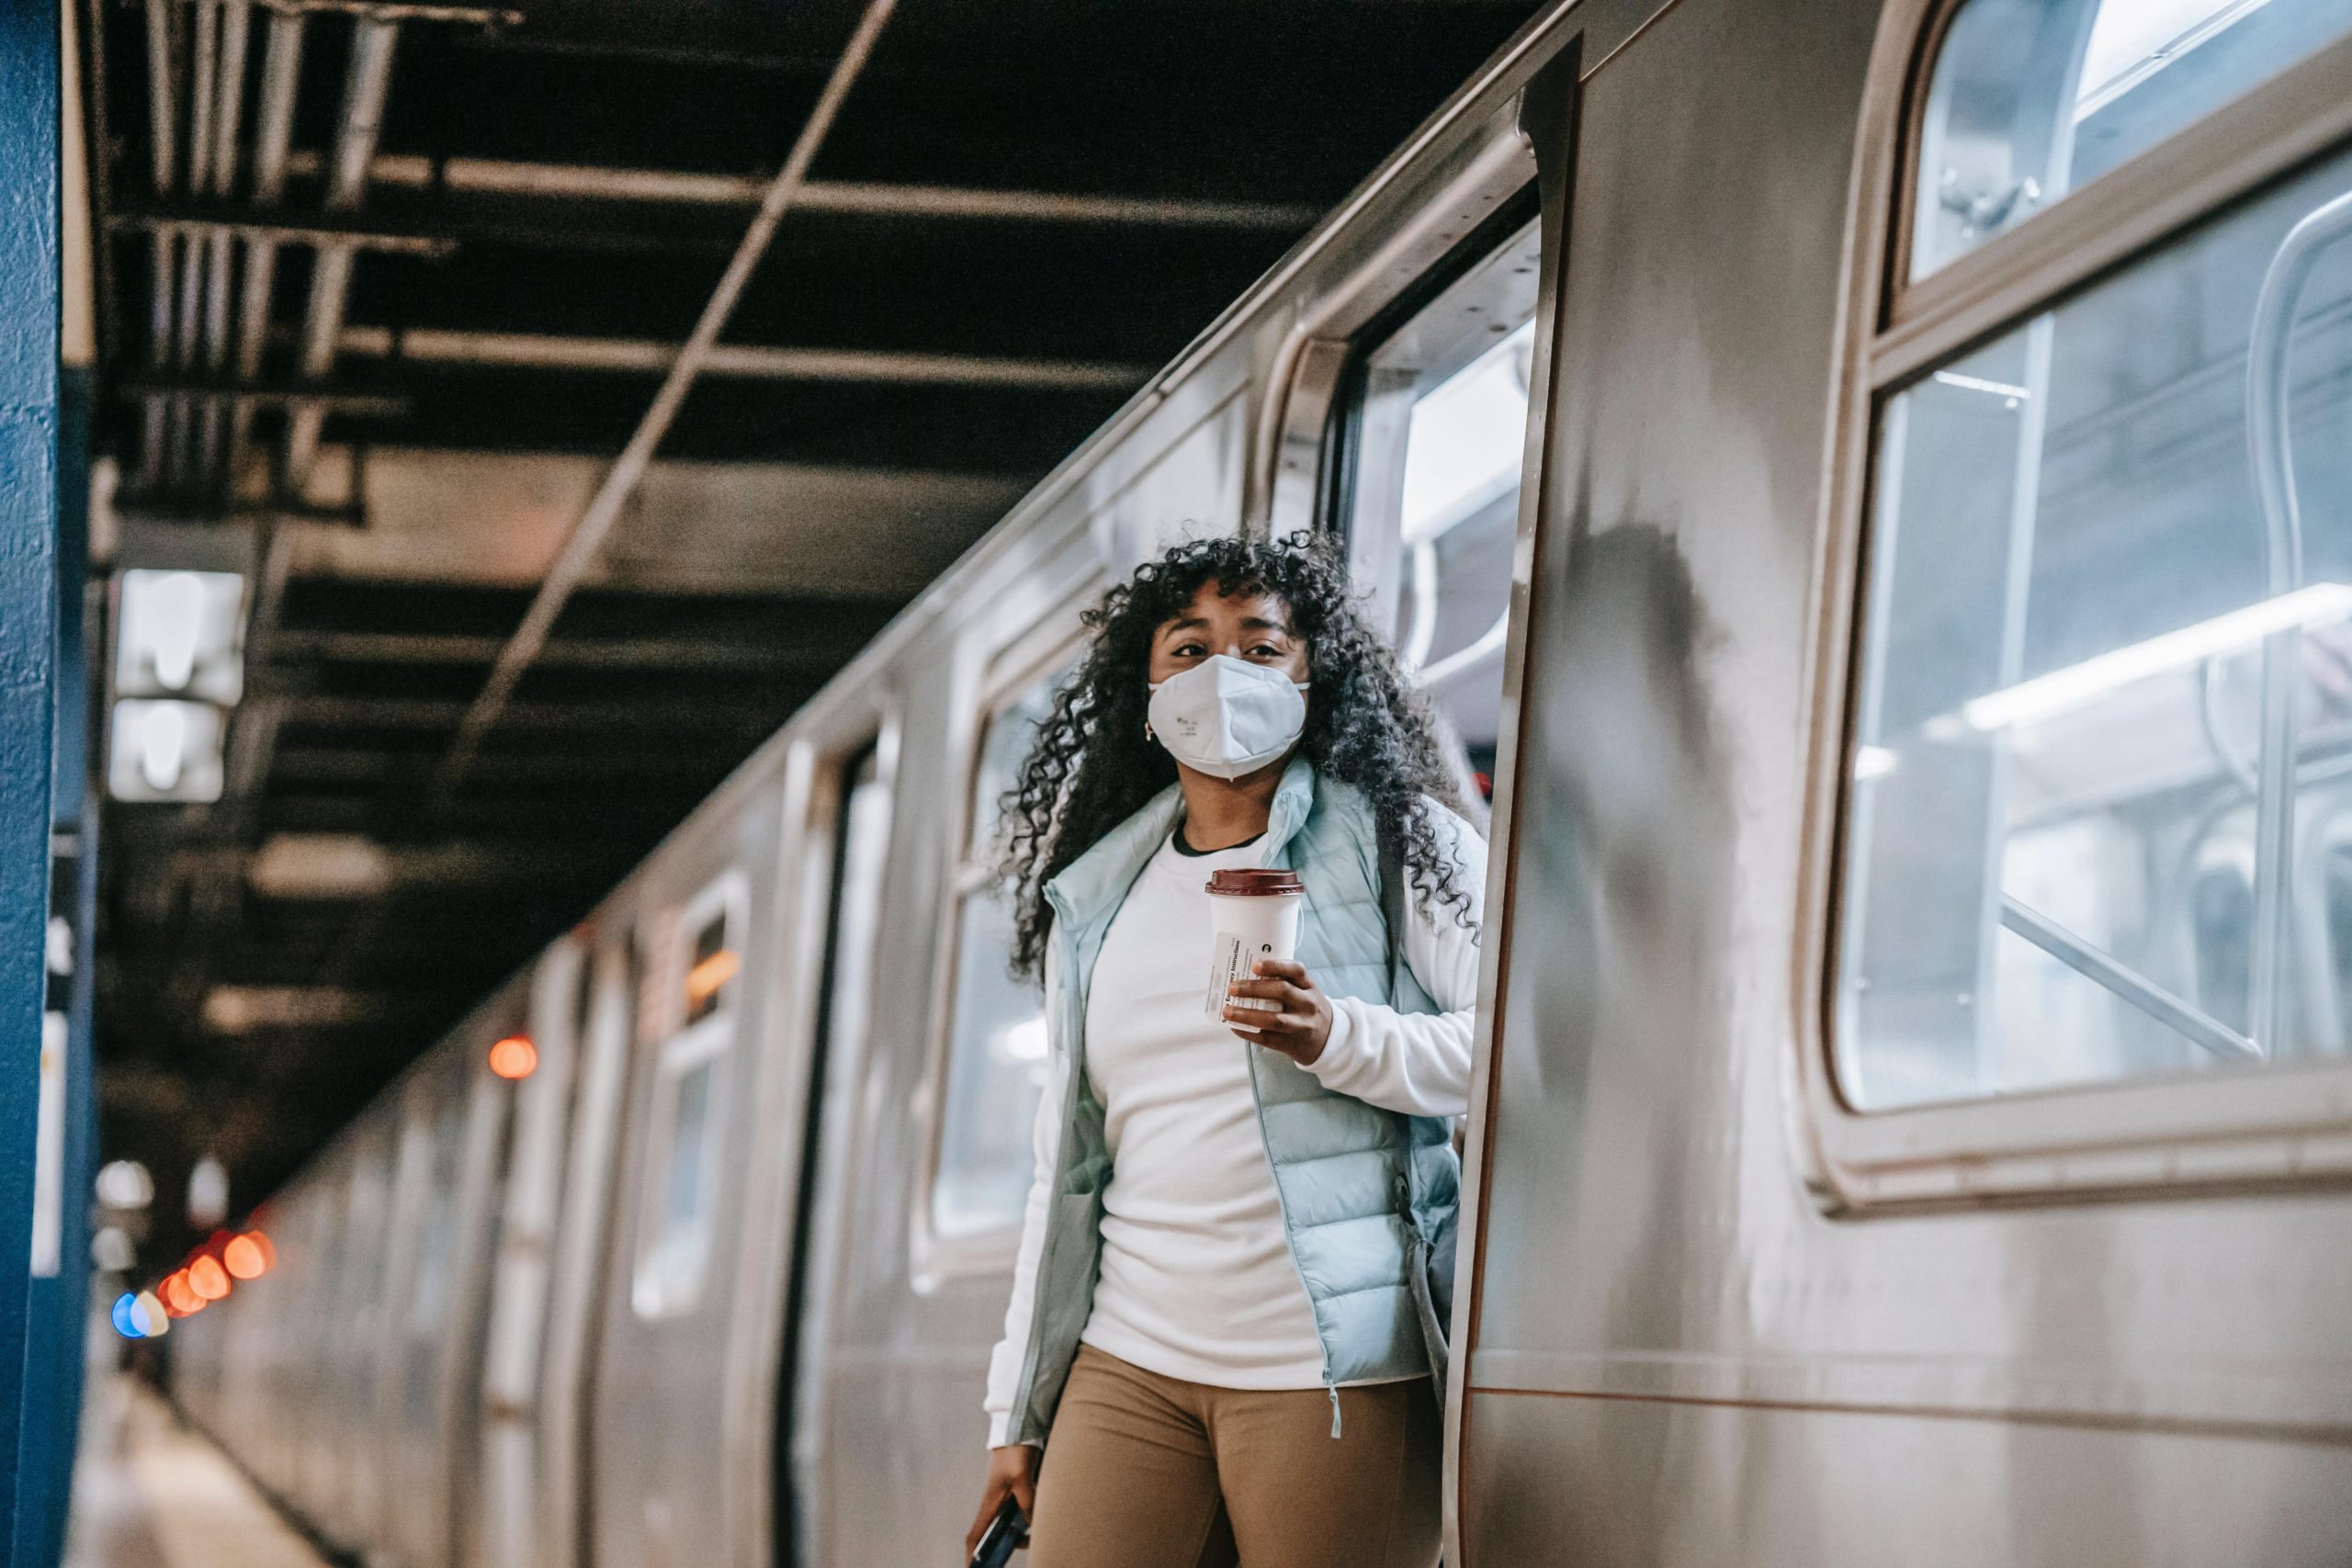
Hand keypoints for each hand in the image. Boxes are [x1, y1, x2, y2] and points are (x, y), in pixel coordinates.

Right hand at [965, 1445, 1036, 1560]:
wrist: (1017, 1429)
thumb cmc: (1015, 1452)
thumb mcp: (1022, 1478)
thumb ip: (1027, 1502)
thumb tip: (1031, 1525)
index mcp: (989, 1504)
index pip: (975, 1535)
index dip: (971, 1555)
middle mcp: (994, 1505)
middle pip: (990, 1535)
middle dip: (994, 1551)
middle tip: (1001, 1564)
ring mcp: (1004, 1499)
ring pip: (1006, 1526)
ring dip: (1013, 1537)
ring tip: (1026, 1542)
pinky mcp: (1015, 1492)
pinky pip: (1018, 1514)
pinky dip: (1024, 1523)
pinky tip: (1035, 1526)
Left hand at [1224, 957, 1332, 1064]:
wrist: (1328, 1039)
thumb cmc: (1307, 1009)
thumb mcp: (1305, 992)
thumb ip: (1284, 983)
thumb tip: (1243, 977)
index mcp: (1309, 986)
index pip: (1296, 970)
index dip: (1275, 966)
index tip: (1254, 966)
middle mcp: (1308, 1004)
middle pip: (1282, 992)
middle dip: (1254, 989)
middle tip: (1232, 988)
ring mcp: (1302, 1025)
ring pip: (1274, 1019)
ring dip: (1247, 1015)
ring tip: (1227, 1011)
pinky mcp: (1292, 1044)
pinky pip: (1267, 1039)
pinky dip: (1248, 1033)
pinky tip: (1235, 1028)